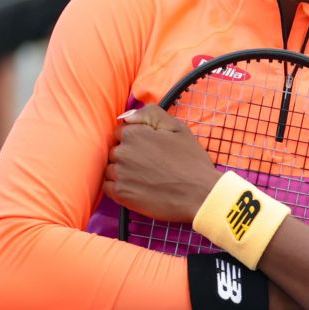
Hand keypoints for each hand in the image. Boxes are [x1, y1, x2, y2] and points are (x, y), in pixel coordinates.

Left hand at [104, 105, 223, 221]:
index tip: (150, 149)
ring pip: (111, 168)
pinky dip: (119, 187)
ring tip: (146, 177)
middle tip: (151, 164)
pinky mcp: (120, 194)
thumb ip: (151, 114)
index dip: (136, 139)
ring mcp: (119, 174)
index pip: (121, 132)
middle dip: (129, 155)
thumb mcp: (178, 128)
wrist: (200, 195)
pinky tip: (138, 187)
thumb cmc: (191, 161)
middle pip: (115, 150)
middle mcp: (122, 152)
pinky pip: (108, 187)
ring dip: (123, 171)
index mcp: (134, 134)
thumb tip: (127, 116)